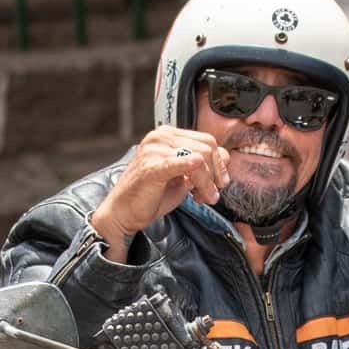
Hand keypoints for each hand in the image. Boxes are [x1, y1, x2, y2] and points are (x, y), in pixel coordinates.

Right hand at [90, 128, 231, 259]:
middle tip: (212, 194)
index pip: (207, 140)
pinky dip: (188, 167)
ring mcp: (154, 150)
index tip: (218, 184)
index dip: (219, 164)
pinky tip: (193, 179)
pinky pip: (175, 164)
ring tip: (202, 198)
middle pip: (207, 147)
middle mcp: (161, 137)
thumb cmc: (151, 195)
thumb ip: (200, 168)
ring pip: (198, 158)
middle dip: (216, 174)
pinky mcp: (150, 168)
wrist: (124, 212)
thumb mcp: (181, 178)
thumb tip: (224, 160)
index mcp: (169, 136)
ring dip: (207, 182)